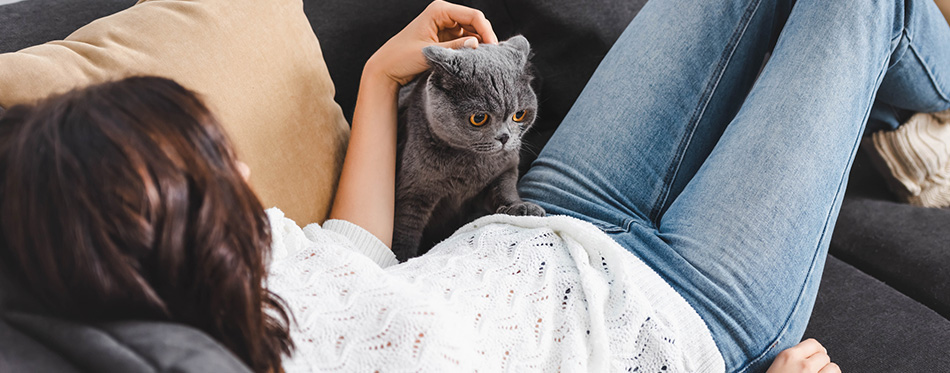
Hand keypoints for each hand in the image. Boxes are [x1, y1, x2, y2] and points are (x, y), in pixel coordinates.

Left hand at [364, 0, 497, 86]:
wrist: (386, 68)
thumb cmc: (402, 57)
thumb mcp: (430, 53)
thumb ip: (454, 48)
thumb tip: (477, 44)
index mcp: (439, 10)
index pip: (473, 15)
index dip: (486, 30)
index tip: (493, 49)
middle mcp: (444, 14)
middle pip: (475, 22)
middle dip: (485, 37)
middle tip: (493, 57)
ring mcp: (445, 25)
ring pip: (472, 31)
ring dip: (479, 44)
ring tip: (485, 60)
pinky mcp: (445, 37)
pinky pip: (465, 40)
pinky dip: (471, 49)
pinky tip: (475, 60)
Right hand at [766, 339, 840, 372]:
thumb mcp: (775, 366)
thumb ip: (790, 358)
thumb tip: (807, 354)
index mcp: (788, 356)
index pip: (813, 343)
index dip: (815, 352)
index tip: (813, 359)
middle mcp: (803, 365)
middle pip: (824, 355)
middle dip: (821, 363)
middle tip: (814, 371)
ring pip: (833, 368)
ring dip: (828, 372)